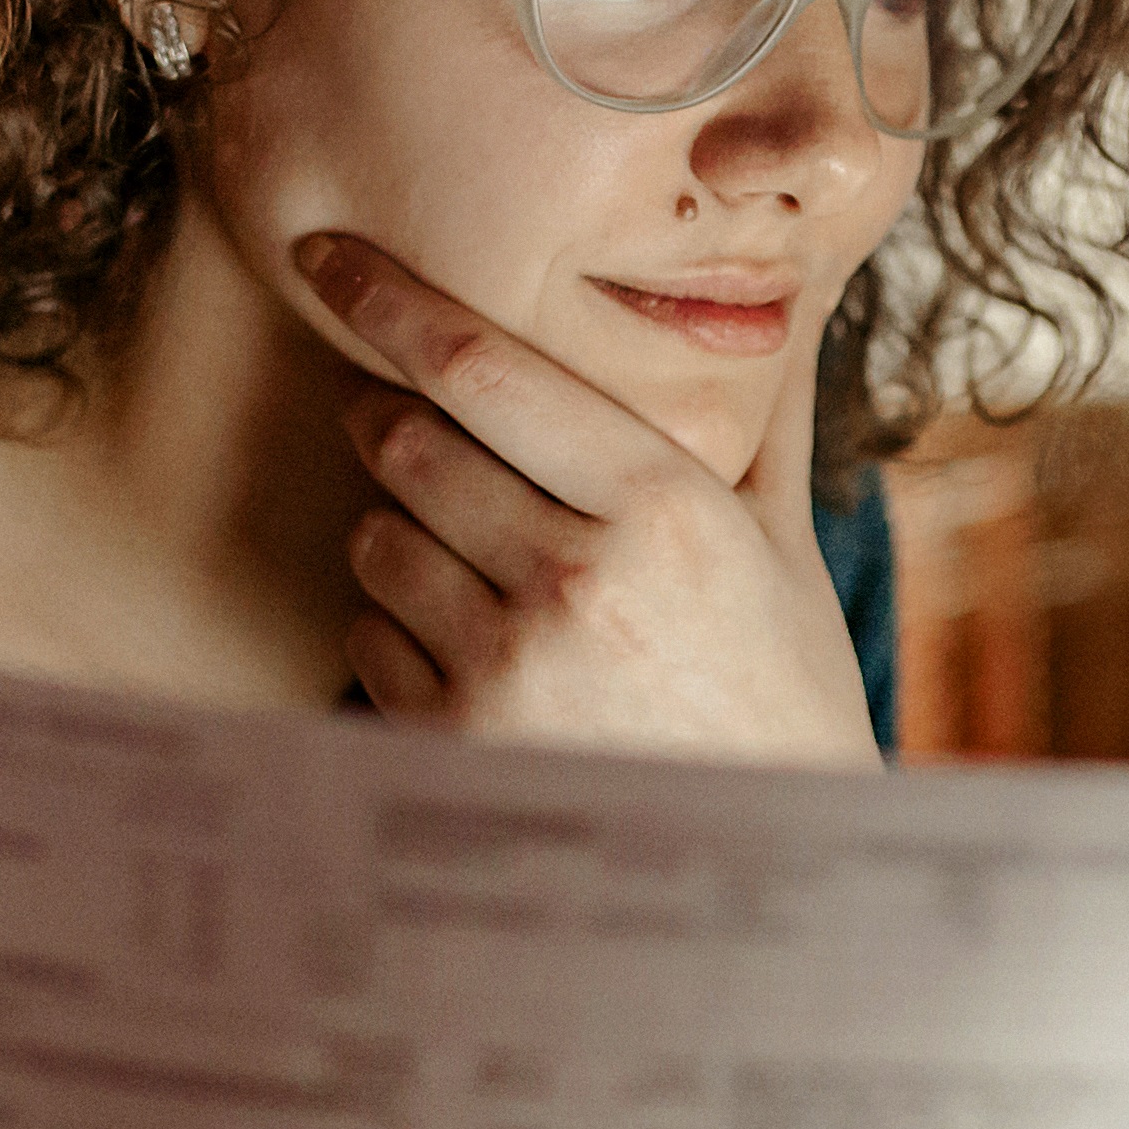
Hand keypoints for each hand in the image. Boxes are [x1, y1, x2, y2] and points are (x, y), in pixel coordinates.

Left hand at [297, 233, 880, 767]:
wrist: (776, 869)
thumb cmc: (784, 699)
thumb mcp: (788, 553)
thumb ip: (764, 419)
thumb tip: (796, 293)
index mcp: (664, 507)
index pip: (485, 370)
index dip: (391, 301)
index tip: (332, 259)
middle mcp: (576, 578)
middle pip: (406, 444)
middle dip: (382, 414)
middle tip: (389, 411)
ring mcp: (507, 668)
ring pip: (375, 541)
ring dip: (393, 529)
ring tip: (462, 557)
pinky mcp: (454, 744)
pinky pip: (369, 641)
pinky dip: (395, 627)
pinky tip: (467, 647)